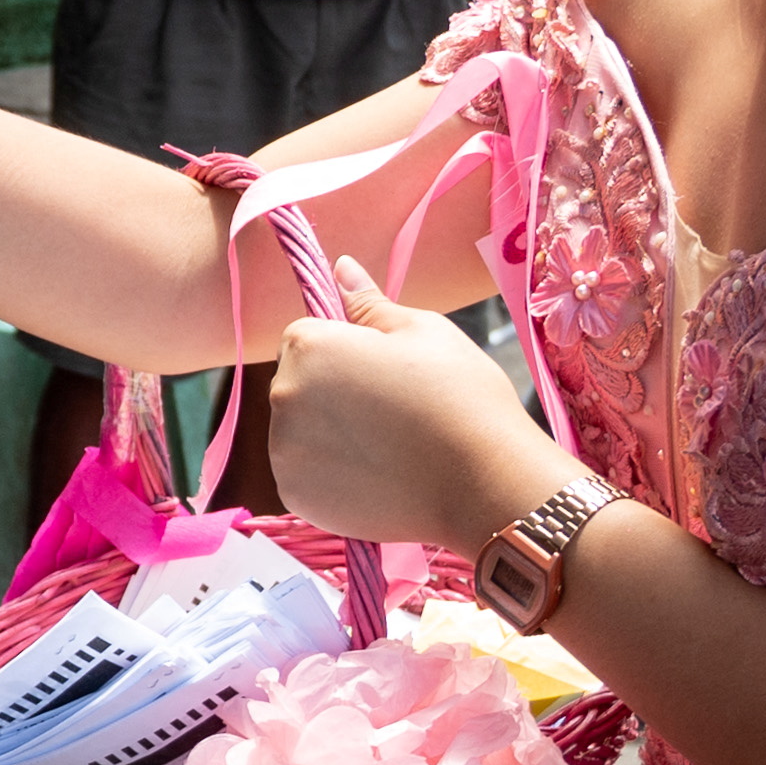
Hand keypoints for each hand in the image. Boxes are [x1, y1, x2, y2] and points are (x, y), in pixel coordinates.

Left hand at [269, 255, 556, 554]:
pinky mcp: (296, 496)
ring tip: (388, 445)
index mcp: (309, 346)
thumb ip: (368, 302)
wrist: (482, 482)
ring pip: (299, 430)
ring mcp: (285, 452)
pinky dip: (331, 475)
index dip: (345, 348)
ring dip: (329, 433)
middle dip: (332, 389)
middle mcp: (283, 397)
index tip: (383, 368)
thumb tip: (340, 268)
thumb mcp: (422, 330)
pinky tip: (376, 475)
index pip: (305, 335)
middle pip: (298, 383)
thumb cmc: (458, 395)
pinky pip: (305, 474)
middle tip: (391, 409)